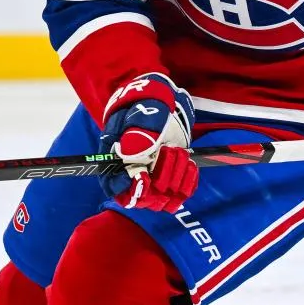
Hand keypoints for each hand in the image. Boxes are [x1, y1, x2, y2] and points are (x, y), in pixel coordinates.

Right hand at [98, 73, 197, 212]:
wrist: (164, 104)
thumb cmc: (146, 106)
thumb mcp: (141, 111)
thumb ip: (138, 129)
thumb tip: (133, 153)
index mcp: (115, 159)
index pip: (113, 186)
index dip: (127, 189)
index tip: (144, 178)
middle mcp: (132, 175)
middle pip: (142, 199)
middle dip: (160, 178)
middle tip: (168, 151)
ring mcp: (153, 180)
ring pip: (162, 200)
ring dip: (175, 179)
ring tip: (179, 152)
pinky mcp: (171, 180)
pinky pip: (180, 194)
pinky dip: (188, 182)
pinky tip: (190, 164)